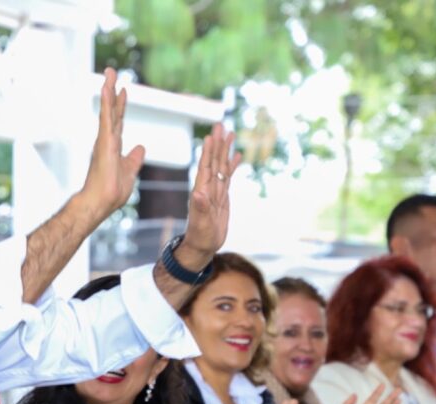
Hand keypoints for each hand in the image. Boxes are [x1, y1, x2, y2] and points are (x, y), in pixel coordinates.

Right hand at [76, 68, 145, 223]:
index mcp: (113, 147)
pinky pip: (106, 118)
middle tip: (112, 72)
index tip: (123, 91)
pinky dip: (107, 102)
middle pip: (111, 111)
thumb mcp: (130, 172)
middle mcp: (107, 140)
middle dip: (112, 91)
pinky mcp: (104, 142)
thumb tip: (141, 147)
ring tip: (109, 72)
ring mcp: (104, 140)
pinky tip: (107, 88)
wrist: (102, 202)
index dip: (120, 106)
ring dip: (108, 90)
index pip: (118, 121)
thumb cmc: (113, 192)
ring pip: (107, 110)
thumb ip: (134, 159)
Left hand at [177, 123, 241, 259]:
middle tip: (220, 125)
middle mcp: (208, 188)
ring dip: (225, 150)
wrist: (202, 246)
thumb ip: (200, 208)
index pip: (206, 167)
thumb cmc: (200, 237)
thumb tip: (198, 193)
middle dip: (217, 144)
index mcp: (202, 191)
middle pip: (214, 162)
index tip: (211, 135)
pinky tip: (237, 155)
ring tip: (230, 133)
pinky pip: (228, 177)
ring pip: (221, 166)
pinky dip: (232, 166)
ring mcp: (215, 191)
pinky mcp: (222, 197)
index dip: (208, 152)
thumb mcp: (201, 223)